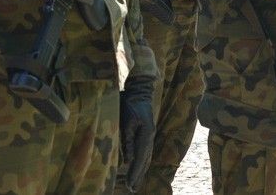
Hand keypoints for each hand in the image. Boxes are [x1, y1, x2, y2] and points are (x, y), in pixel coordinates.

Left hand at [120, 76, 155, 191]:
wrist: (140, 90)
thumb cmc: (130, 103)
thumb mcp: (126, 121)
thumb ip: (127, 140)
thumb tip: (128, 159)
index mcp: (146, 135)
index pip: (140, 158)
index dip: (135, 172)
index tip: (130, 185)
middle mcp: (150, 137)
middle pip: (145, 160)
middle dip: (138, 175)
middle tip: (131, 189)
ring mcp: (149, 135)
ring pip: (146, 158)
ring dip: (140, 171)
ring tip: (135, 184)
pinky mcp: (146, 133)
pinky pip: (145, 152)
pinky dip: (142, 163)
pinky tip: (139, 168)